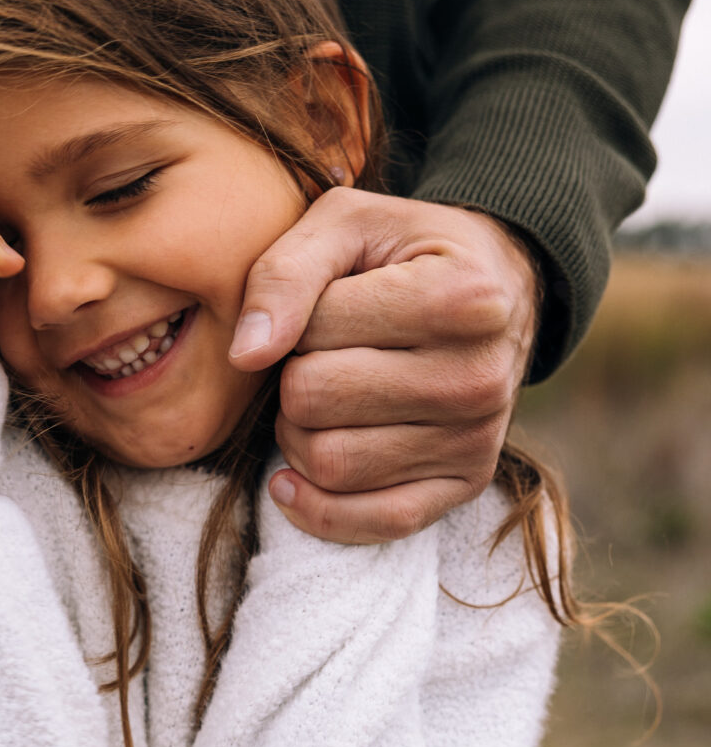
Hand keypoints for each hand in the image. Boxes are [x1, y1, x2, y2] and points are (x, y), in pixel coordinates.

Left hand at [230, 191, 541, 542]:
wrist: (500, 286)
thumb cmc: (407, 250)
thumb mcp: (346, 224)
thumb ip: (285, 273)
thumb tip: (245, 354)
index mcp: (461, 297)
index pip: (313, 333)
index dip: (297, 320)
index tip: (327, 307)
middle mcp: (478, 376)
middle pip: (313, 402)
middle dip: (291, 378)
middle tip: (314, 358)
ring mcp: (478, 437)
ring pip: (330, 464)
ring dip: (297, 435)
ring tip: (323, 400)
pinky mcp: (466, 482)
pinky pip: (375, 522)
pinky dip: (318, 508)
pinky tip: (291, 477)